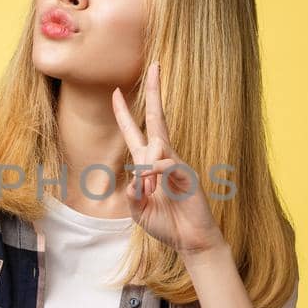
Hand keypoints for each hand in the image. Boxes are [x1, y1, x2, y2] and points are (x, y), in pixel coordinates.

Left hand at [111, 61, 225, 256]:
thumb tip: (134, 176)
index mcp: (149, 165)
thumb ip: (132, 194)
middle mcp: (164, 158)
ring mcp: (177, 164)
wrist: (191, 242)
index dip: (124, 113)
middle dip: (154, 92)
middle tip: (155, 65)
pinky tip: (152, 186)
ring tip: (149, 192)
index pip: (136, 133)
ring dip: (146, 166)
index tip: (116, 92)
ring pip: (157, 145)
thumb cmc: (166, 225)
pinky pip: (167, 164)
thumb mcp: (138, 211)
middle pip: (157, 119)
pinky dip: (155, 173)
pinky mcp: (187, 175)